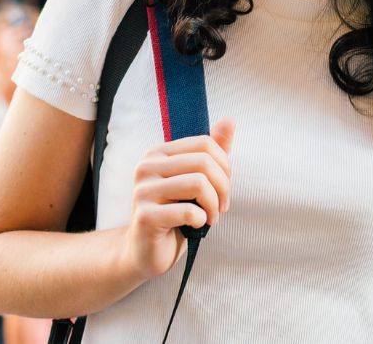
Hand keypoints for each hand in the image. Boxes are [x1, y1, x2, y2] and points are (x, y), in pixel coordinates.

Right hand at [120, 119, 234, 279]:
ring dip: (213, 205)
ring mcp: (142, 191)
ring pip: (198, 184)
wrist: (146, 252)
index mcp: (158, 153)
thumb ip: (211, 152)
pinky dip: (201, 220)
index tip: (223, 190)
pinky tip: (195, 227)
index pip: (205, 144)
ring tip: (210, 218)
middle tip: (221, 207)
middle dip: (223, 187)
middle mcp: (146, 167)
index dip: (224, 167)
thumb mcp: (196, 181)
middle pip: (204, 162)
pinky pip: (188, 211)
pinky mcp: (145, 216)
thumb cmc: (174, 215)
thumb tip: (229, 120)